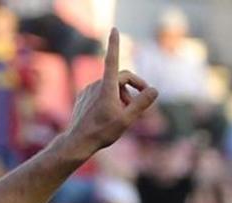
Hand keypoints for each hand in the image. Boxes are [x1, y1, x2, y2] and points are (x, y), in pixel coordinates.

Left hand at [64, 29, 157, 158]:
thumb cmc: (102, 132)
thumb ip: (142, 103)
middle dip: (134, 87)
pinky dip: (111, 98)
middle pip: (121, 77)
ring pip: (112, 86)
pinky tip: (111, 115)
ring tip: (125, 114)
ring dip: (123, 96)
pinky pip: (101, 92)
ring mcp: (88, 91)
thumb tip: (155, 90)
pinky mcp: (83, 97)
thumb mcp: (127, 119)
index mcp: (106, 87)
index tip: (114, 30)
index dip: (114, 44)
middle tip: (142, 102)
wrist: (77, 142)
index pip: (112, 60)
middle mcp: (96, 85)